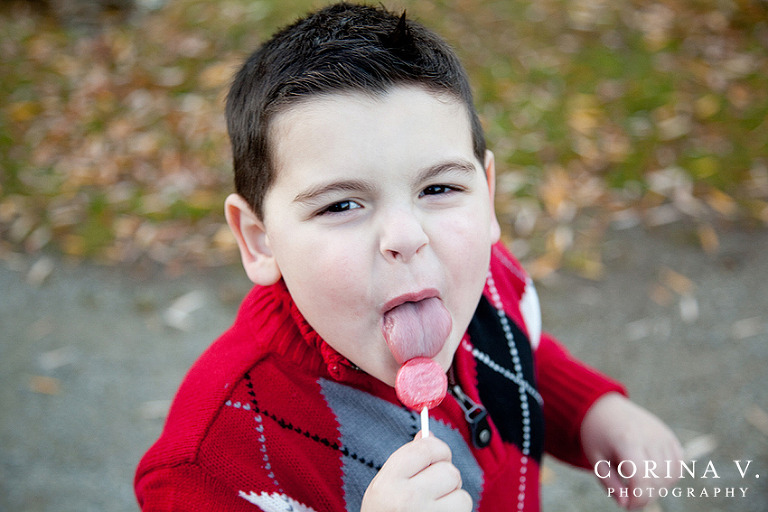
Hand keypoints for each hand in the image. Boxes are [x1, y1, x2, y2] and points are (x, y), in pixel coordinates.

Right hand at [361, 434, 472, 511]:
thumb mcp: (383, 488)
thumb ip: (405, 462)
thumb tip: (428, 435)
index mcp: (388, 483)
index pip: (426, 448)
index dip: (436, 449)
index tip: (434, 456)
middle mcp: (408, 500)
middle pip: (449, 471)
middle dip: (445, 478)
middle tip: (432, 490)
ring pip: (462, 494)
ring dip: (454, 500)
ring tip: (435, 509)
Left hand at [580, 393, 682, 509]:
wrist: (606, 408)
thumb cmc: (598, 435)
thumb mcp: (596, 459)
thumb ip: (610, 483)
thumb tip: (626, 504)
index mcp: (627, 440)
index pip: (641, 478)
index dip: (637, 498)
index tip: (627, 505)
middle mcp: (649, 437)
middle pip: (657, 479)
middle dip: (645, 496)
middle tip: (630, 497)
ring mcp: (662, 435)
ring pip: (671, 475)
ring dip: (658, 488)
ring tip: (638, 485)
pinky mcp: (669, 436)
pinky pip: (678, 465)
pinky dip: (669, 476)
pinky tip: (652, 475)